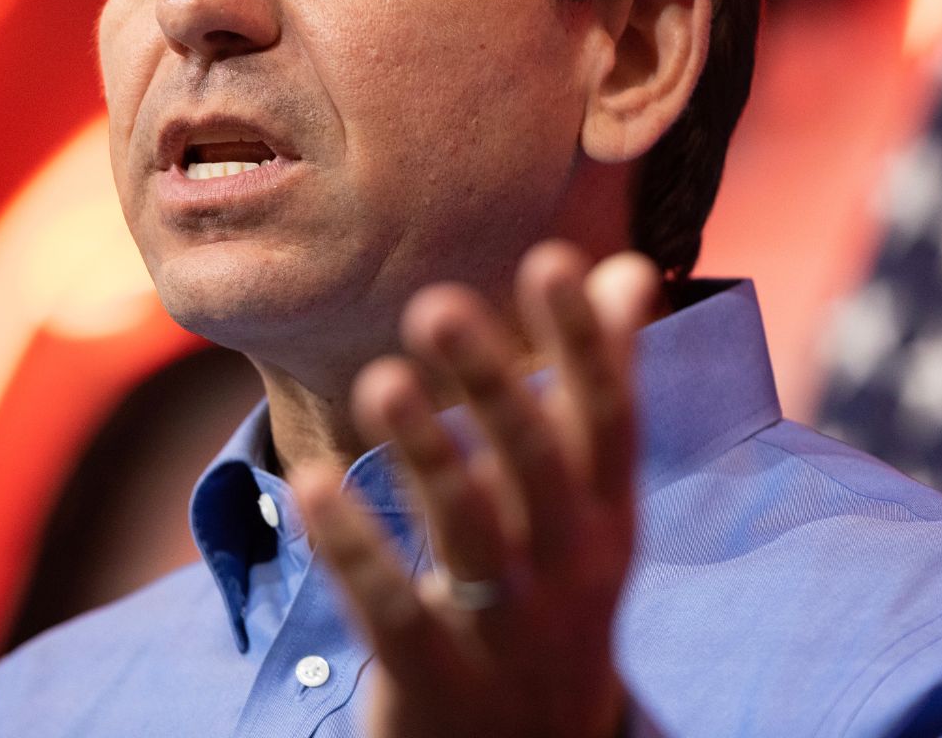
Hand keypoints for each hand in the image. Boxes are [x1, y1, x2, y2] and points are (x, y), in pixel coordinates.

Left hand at [291, 241, 662, 737]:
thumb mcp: (591, 504)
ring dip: (428, 456)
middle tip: (437, 306)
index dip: (585, 343)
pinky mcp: (435, 681)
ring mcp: (506, 633)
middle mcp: (570, 571)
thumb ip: (600, 385)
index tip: (551, 259)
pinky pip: (392, 611)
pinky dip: (355, 549)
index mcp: (607, 519)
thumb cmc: (554, 593)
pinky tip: (314, 484)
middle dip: (496, 386)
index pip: (608, 420)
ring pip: (470, 537)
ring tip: (384, 380)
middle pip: (538, 469)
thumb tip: (628, 267)